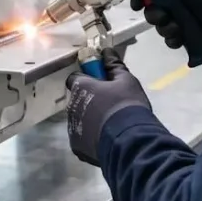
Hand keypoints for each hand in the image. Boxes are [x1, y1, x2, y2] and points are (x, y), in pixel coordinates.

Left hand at [65, 49, 150, 166]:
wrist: (130, 140)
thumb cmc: (127, 105)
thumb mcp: (126, 80)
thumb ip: (114, 65)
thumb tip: (106, 51)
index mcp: (81, 87)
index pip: (74, 78)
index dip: (87, 79)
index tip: (101, 83)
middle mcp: (71, 107)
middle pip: (78, 100)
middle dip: (90, 101)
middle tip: (110, 105)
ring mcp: (72, 129)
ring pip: (79, 120)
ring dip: (90, 120)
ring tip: (111, 125)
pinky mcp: (77, 148)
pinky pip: (82, 139)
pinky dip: (91, 138)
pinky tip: (106, 139)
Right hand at [129, 0, 201, 58]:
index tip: (135, 4)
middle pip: (150, 7)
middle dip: (154, 15)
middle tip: (163, 17)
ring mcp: (179, 17)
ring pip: (159, 25)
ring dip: (165, 28)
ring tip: (178, 29)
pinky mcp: (184, 34)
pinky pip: (169, 38)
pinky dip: (172, 39)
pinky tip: (181, 38)